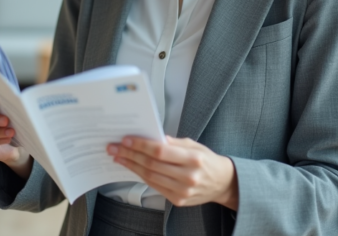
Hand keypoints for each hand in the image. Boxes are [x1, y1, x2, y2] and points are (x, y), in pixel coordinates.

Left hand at [106, 135, 238, 209]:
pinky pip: (155, 186)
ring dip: (132, 166)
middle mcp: (188, 176)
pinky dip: (141, 176)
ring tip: (119, 157)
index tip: (126, 140)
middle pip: (152, 164)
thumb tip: (151, 137)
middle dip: (130, 155)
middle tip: (115, 148)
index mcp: (193, 158)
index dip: (141, 145)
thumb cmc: (207, 160)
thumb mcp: (194, 145)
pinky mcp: (178, 200)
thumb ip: (173, 142)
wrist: (222, 183)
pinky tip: (133, 168)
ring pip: (150, 177)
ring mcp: (183, 191)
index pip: (160, 151)